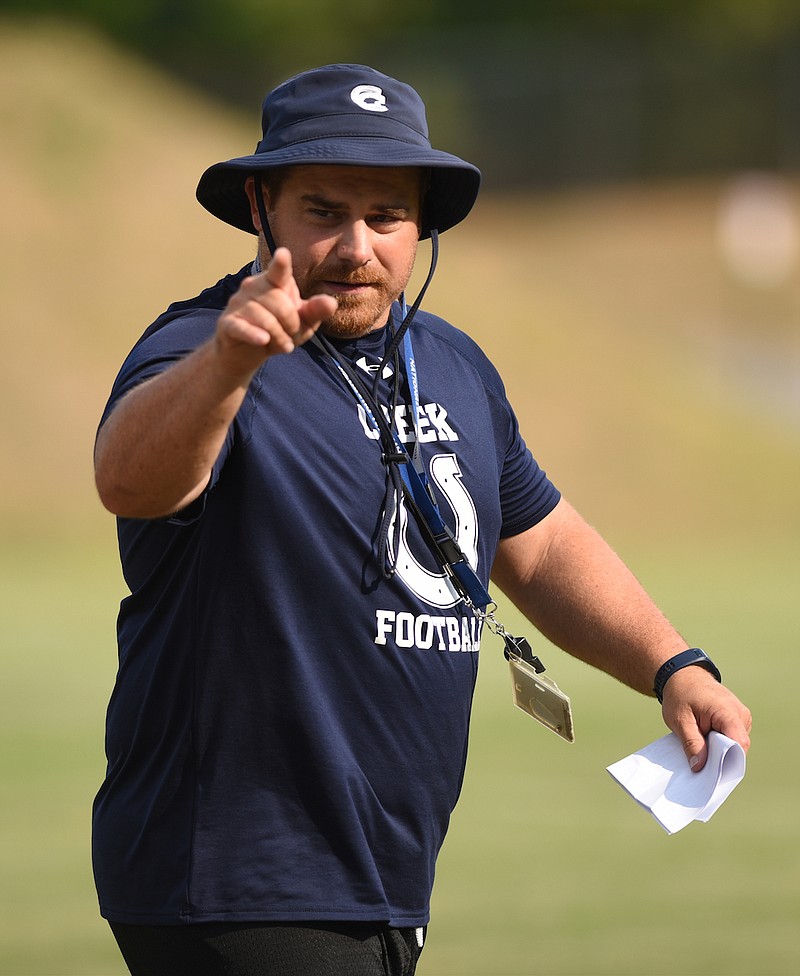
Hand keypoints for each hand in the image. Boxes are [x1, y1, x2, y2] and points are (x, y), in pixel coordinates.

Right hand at [214, 247, 336, 379]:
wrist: (246, 353)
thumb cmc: (277, 330)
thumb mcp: (302, 323)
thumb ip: (315, 311)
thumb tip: (332, 302)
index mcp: (273, 282)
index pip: (279, 271)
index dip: (281, 264)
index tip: (283, 254)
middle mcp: (253, 286)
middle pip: (278, 302)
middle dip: (291, 322)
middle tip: (292, 334)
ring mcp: (238, 303)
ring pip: (263, 317)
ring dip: (278, 336)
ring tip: (283, 344)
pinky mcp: (228, 322)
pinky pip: (242, 326)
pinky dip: (254, 335)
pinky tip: (263, 341)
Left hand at [661, 665, 751, 771]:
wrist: (683, 676)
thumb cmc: (681, 695)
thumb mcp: (680, 721)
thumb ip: (691, 743)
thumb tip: (700, 767)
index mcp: (728, 712)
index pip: (738, 744)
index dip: (727, 762)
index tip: (712, 775)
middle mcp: (741, 715)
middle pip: (737, 748)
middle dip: (720, 759)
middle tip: (700, 766)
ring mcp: (741, 717)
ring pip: (735, 745)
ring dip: (719, 751)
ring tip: (700, 750)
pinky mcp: (737, 720)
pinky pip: (732, 738)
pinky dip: (720, 744)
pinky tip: (705, 743)